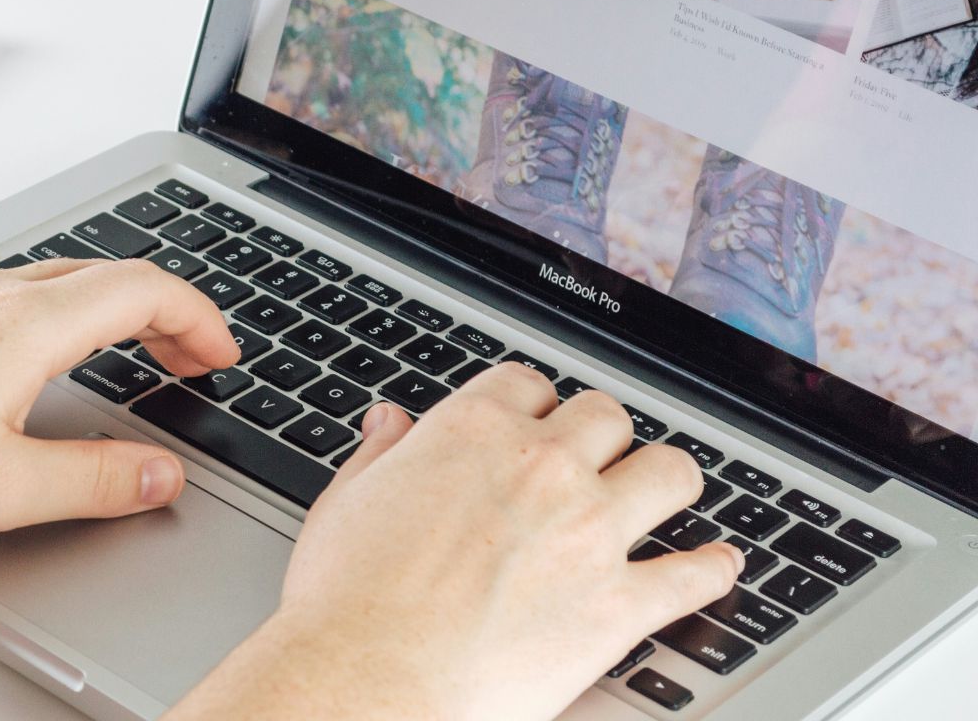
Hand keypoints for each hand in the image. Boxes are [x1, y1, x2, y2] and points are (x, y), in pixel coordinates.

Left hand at [0, 250, 239, 546]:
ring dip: (100, 303)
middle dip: (161, 314)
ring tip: (118, 340)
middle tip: (186, 360)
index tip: (219, 356)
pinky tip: (1, 299)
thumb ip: (96, 480)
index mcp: (26, 327)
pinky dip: (25, 293)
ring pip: (46, 277)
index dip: (197, 319)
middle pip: (103, 278)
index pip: (143, 292)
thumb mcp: (4, 490)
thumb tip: (160, 473)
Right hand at [169, 364, 741, 719]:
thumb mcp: (346, 503)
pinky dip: (714, 568)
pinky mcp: (619, 605)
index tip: (533, 425)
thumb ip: (380, 455)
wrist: (368, 679)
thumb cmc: (344, 601)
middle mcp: (542, 468)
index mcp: (472, 433)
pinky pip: (694, 574)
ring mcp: (590, 532)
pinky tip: (720, 563)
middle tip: (595, 461)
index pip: (528, 386)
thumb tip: (390, 423)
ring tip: (665, 492)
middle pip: (606, 418)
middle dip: (600, 437)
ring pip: (670, 472)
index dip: (532, 406)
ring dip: (667, 479)